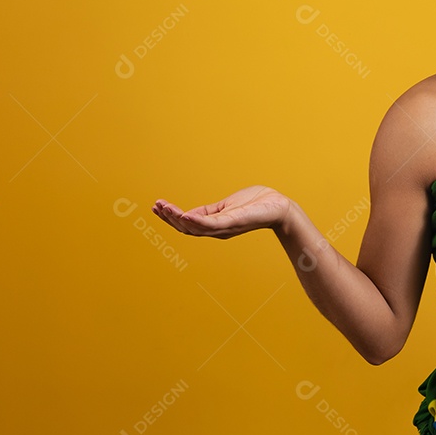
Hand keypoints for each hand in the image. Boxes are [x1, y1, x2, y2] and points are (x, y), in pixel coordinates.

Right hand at [152, 186, 290, 238]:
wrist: (279, 206)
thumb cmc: (257, 203)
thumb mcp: (227, 206)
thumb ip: (209, 211)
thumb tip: (189, 213)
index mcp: (215, 225)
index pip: (188, 224)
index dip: (171, 217)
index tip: (157, 206)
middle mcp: (217, 230)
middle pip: (187, 229)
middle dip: (170, 219)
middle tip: (156, 207)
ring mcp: (225, 228)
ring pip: (195, 228)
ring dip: (178, 219)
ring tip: (164, 208)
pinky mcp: (233, 222)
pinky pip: (210, 224)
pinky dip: (196, 221)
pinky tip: (184, 214)